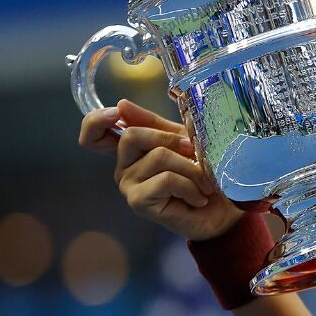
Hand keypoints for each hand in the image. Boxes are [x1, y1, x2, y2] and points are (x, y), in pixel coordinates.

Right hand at [78, 99, 243, 240]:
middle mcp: (123, 166)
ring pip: (158, 157)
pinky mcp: (138, 201)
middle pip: (132, 135)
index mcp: (131, 150)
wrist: (222, 211)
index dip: (95, 120)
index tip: (116, 112)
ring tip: (204, 183)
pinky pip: (166, 179)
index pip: (94, 134)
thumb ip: (155, 124)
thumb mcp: (182, 141)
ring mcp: (128, 185)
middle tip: (194, 153)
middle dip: (170, 139)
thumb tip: (123, 104)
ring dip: (191, 168)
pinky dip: (190, 186)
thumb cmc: (203, 175)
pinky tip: (198, 198)